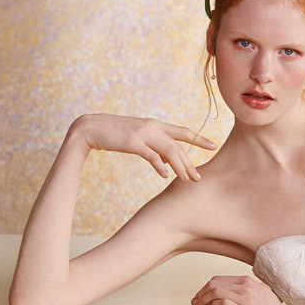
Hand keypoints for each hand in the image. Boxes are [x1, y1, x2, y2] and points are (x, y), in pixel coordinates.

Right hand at [71, 114, 216, 182]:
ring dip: (180, 166)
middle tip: (198, 178)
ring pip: (170, 150)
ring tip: (186, 180)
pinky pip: (152, 155)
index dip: (199, 138)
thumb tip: (166, 161)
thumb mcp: (138, 137)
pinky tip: (165, 175)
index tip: (214, 146)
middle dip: (190, 163)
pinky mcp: (133, 142)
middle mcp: (152, 127)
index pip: (182, 131)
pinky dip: (160, 166)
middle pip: (178, 145)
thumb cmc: (114, 134)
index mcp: (155, 124)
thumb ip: (153, 145)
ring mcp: (143, 133)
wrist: (91, 127)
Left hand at [191, 275, 290, 304]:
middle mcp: (246, 286)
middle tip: (196, 300)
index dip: (207, 286)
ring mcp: (245, 297)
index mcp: (249, 281)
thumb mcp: (263, 294)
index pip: (221, 279)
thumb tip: (236, 293)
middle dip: (201, 292)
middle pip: (214, 283)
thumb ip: (250, 290)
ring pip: (215, 291)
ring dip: (202, 298)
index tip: (202, 294)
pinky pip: (222, 303)